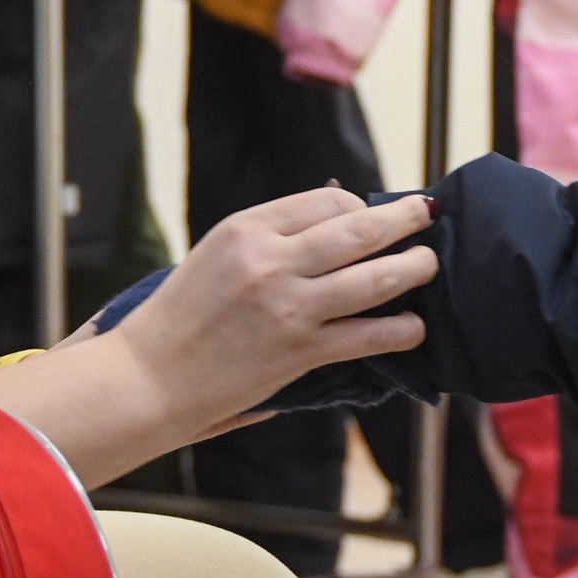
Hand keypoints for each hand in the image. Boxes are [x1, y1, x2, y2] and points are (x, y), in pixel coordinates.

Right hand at [115, 188, 434, 422]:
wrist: (148, 377)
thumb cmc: (180, 315)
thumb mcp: (218, 252)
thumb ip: (271, 235)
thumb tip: (335, 217)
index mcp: (247, 228)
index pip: (327, 200)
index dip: (360, 205)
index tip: (374, 213)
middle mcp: (271, 261)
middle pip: (359, 229)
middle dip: (404, 220)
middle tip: (428, 214)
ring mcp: (288, 307)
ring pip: (374, 279)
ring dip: (413, 269)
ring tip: (429, 265)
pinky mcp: (298, 352)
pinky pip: (366, 336)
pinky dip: (399, 330)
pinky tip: (413, 327)